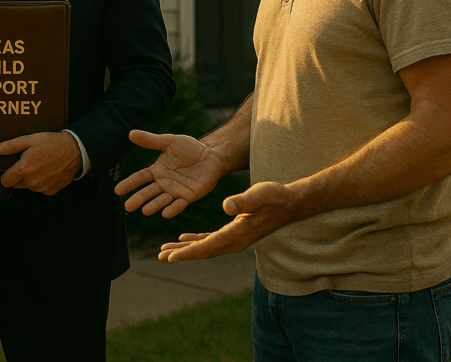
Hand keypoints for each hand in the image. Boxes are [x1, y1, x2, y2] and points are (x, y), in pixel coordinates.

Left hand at [0, 131, 80, 194]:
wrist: (75, 150)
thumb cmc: (53, 143)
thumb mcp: (30, 140)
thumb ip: (10, 146)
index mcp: (25, 169)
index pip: (5, 181)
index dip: (6, 174)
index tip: (11, 168)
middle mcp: (33, 181)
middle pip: (16, 184)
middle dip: (19, 175)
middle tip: (29, 162)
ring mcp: (42, 188)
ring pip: (28, 187)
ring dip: (31, 178)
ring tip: (40, 164)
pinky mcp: (51, 191)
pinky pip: (40, 189)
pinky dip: (41, 182)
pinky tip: (47, 170)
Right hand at [114, 130, 223, 217]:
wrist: (211, 155)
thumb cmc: (190, 148)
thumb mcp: (169, 141)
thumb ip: (150, 140)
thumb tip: (130, 133)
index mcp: (157, 171)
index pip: (140, 178)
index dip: (130, 184)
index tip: (117, 191)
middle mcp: (164, 183)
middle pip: (148, 192)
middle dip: (138, 199)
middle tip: (128, 206)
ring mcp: (176, 191)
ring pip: (162, 200)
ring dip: (154, 206)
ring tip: (145, 211)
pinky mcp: (189, 196)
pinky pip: (180, 204)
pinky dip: (173, 209)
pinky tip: (166, 213)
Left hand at [157, 181, 299, 262]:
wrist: (290, 203)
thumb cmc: (276, 197)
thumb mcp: (260, 194)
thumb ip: (244, 200)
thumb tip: (226, 206)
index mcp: (237, 235)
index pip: (207, 247)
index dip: (187, 253)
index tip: (170, 257)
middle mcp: (235, 241)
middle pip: (203, 251)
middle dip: (181, 254)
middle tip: (160, 256)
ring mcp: (235, 239)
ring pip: (205, 247)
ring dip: (186, 249)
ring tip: (166, 250)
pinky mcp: (235, 232)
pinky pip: (211, 240)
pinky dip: (197, 241)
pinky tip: (185, 238)